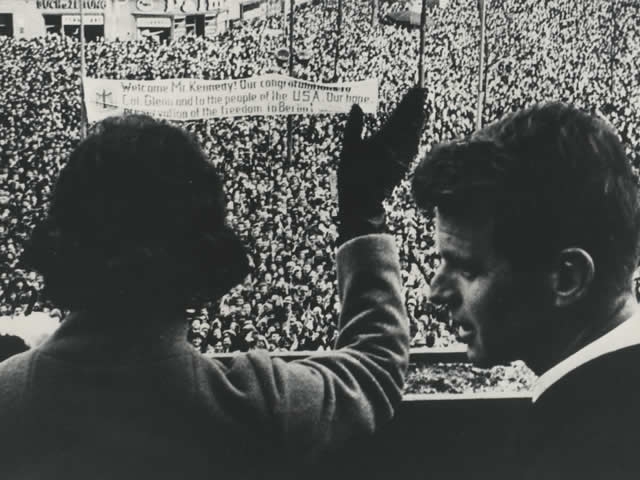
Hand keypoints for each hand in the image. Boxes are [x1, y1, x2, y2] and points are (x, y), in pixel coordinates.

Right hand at [337, 87, 425, 244]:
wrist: (363, 203)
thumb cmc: (352, 176)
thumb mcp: (348, 149)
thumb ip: (353, 127)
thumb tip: (357, 106)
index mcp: (384, 140)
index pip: (400, 116)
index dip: (409, 102)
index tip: (416, 89)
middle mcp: (397, 147)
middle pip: (410, 122)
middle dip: (417, 106)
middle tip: (423, 91)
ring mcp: (402, 158)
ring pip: (414, 134)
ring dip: (419, 119)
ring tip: (423, 107)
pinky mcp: (403, 167)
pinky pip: (413, 146)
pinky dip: (416, 135)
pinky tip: (417, 131)